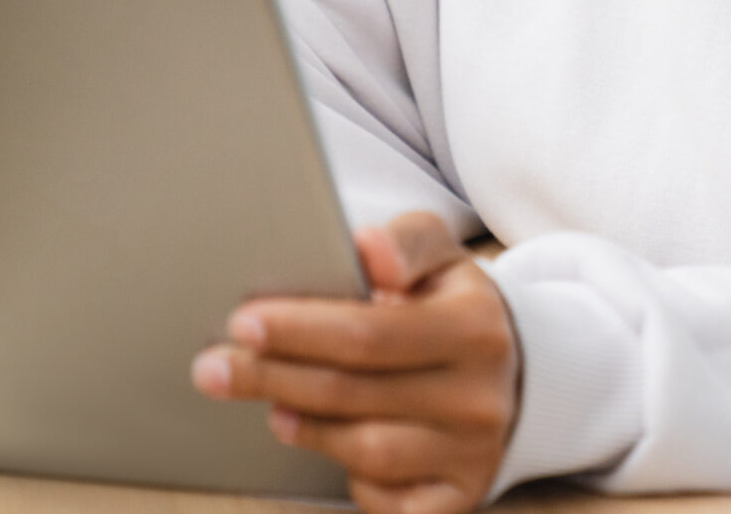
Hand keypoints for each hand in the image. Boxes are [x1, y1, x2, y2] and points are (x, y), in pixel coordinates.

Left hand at [194, 210, 519, 513]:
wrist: (515, 373)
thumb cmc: (454, 308)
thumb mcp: (442, 257)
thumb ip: (406, 242)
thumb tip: (368, 250)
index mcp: (476, 329)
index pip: (368, 334)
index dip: (298, 330)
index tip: (242, 322)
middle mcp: (480, 399)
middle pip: (352, 393)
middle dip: (273, 377)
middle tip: (215, 366)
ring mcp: (472, 456)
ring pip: (364, 452)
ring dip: (305, 425)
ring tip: (272, 403)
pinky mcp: (458, 499)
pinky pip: (385, 501)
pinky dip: (349, 477)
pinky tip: (327, 441)